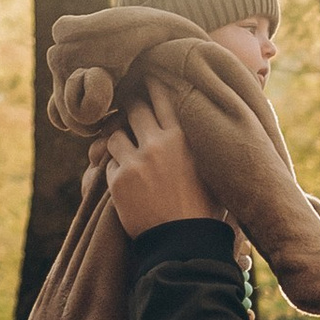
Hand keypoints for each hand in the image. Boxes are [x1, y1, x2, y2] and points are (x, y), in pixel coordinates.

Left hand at [100, 88, 219, 231]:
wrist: (185, 243)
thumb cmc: (205, 208)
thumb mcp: (213, 169)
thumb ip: (203, 143)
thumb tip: (208, 122)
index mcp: (184, 137)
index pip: (164, 96)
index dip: (153, 84)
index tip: (147, 76)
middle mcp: (159, 143)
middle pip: (134, 108)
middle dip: (129, 106)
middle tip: (128, 107)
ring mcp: (136, 161)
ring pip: (114, 134)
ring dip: (117, 140)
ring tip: (124, 148)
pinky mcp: (118, 181)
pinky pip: (107, 164)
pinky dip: (113, 169)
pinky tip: (125, 180)